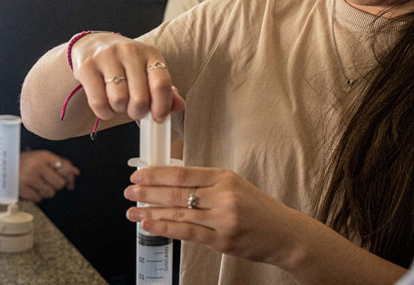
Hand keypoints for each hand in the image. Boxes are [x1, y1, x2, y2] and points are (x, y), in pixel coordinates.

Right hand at [18, 150, 79, 202]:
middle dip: (58, 185)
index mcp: (44, 156)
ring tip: (40, 185)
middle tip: (50, 181)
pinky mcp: (21, 189)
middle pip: (60, 183)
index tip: (69, 179)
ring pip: (50, 193)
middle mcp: (37, 166)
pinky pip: (38, 199)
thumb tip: (76, 172)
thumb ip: (60, 163)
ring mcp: (29, 178)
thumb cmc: (25, 161)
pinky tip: (33, 189)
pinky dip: (37, 196)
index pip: (65, 167)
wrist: (2, 163)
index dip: (70, 176)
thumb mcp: (43, 157)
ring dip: (48, 191)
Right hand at [72, 34, 185, 122]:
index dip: (162, 106)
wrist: (93, 45)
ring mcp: (107, 57)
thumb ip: (165, 90)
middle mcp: (130, 52)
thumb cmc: (126, 65)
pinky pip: (98, 102)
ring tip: (119, 102)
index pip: (162, 83)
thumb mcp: (148, 72)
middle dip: (138, 112)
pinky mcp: (87, 66)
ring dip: (119, 110)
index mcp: (150, 54)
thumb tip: (179, 106)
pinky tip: (105, 104)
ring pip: (119, 101)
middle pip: (140, 98)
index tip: (158, 118)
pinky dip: (104, 112)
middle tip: (134, 110)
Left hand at [124, 166, 299, 266]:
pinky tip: (149, 225)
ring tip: (132, 210)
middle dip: (148, 192)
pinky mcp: (222, 240)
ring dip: (151, 212)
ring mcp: (222, 218)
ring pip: (178, 213)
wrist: (284, 234)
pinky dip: (165, 228)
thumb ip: (207, 183)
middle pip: (176, 193)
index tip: (139, 175)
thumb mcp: (235, 186)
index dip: (156, 174)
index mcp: (224, 177)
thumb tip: (170, 181)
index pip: (183, 173)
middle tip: (129, 192)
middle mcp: (223, 195)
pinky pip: (187, 232)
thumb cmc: (259, 209)